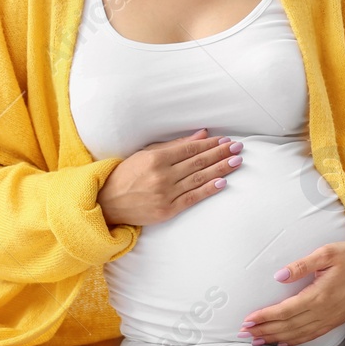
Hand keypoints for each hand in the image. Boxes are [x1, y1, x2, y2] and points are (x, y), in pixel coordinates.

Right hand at [96, 128, 244, 226]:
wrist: (107, 203)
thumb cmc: (126, 175)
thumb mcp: (146, 154)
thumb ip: (175, 145)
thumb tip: (201, 134)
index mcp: (156, 159)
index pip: (190, 149)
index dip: (210, 144)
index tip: (226, 140)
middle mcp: (162, 176)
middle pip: (198, 162)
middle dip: (220, 153)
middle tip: (238, 148)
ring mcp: (165, 194)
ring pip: (198, 179)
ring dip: (220, 169)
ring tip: (237, 161)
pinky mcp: (166, 211)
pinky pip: (192, 198)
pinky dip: (208, 190)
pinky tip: (222, 182)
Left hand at [238, 242, 344, 345]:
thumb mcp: (327, 253)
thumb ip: (302, 265)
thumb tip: (278, 277)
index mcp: (319, 295)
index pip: (285, 310)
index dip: (265, 316)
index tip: (247, 320)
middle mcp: (323, 311)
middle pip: (288, 326)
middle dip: (264, 330)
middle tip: (244, 334)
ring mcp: (330, 319)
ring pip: (298, 334)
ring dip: (275, 338)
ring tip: (257, 340)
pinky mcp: (335, 320)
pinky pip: (311, 335)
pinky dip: (294, 340)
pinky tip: (283, 342)